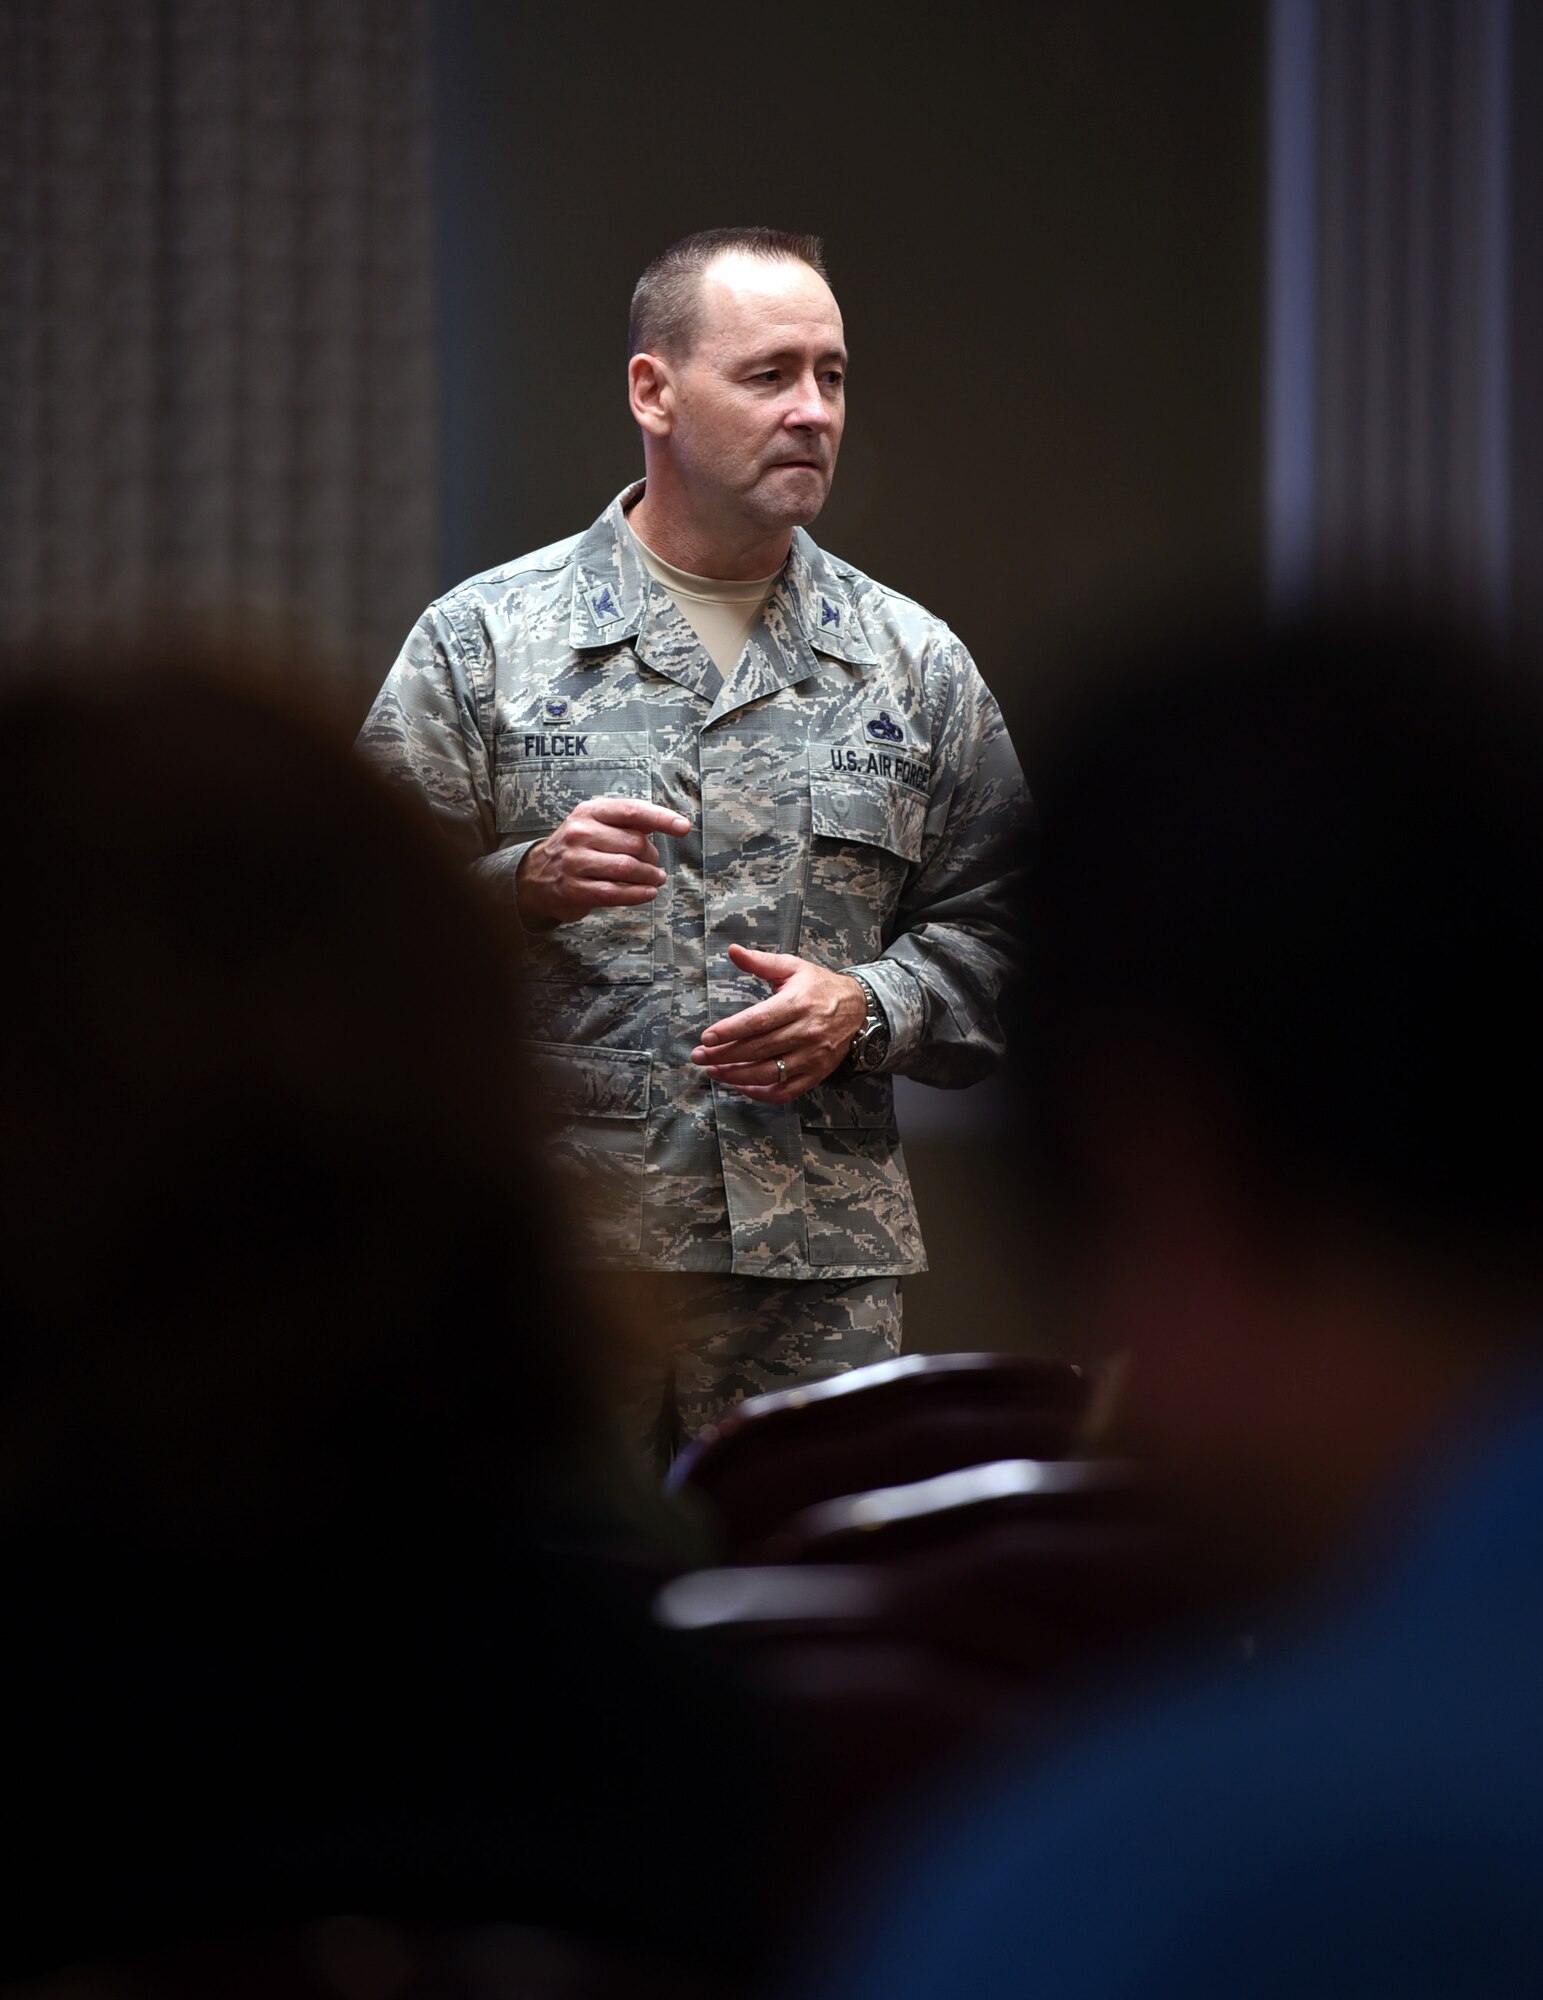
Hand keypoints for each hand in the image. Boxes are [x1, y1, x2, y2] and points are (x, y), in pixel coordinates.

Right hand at [516, 798, 691, 929]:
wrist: (536, 876)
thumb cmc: (577, 848)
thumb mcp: (595, 825)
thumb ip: (627, 823)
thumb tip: (668, 823)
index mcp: (589, 812)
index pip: (632, 811)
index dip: (662, 818)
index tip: (684, 827)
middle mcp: (580, 833)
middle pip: (634, 843)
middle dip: (652, 856)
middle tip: (654, 864)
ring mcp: (574, 862)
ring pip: (626, 868)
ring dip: (649, 876)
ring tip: (656, 878)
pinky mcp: (573, 888)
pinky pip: (614, 893)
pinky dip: (637, 894)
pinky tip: (647, 893)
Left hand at [691, 944, 867, 1101]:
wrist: (859, 1008)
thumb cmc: (819, 986)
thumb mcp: (792, 967)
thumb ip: (761, 961)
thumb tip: (732, 950)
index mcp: (798, 1003)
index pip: (758, 1021)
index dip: (730, 1031)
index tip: (707, 1038)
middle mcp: (807, 1031)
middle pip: (759, 1048)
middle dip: (724, 1055)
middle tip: (699, 1057)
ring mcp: (813, 1056)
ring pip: (769, 1072)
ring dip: (736, 1075)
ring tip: (713, 1071)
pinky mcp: (817, 1074)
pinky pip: (786, 1090)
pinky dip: (761, 1093)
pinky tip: (740, 1085)